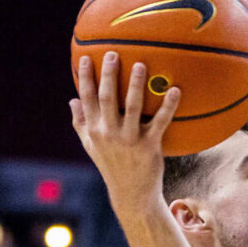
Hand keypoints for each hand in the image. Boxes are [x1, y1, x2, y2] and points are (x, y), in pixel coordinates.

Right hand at [69, 52, 179, 213]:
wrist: (131, 193)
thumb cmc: (112, 166)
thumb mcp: (91, 146)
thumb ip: (81, 123)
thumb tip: (71, 100)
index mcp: (94, 130)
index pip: (87, 98)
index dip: (86, 77)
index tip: (87, 57)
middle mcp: (108, 133)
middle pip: (107, 98)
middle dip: (108, 74)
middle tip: (113, 53)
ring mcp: (129, 139)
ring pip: (132, 106)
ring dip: (136, 84)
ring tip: (141, 64)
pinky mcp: (149, 146)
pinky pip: (160, 122)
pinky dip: (168, 105)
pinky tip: (175, 90)